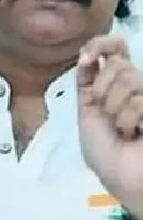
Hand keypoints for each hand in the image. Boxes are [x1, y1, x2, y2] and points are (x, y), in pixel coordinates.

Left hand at [76, 35, 142, 216]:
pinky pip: (139, 99)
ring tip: (121, 129)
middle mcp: (134, 86)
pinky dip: (128, 118)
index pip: (114, 46)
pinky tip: (134, 133)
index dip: (99, 44)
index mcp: (113, 83)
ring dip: (114, 107)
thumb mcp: (87, 111)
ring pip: (129, 77)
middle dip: (102, 89)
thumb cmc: (105, 153)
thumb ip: (87, 82)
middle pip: (117, 63)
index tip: (86, 58)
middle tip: (104, 113)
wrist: (123, 178)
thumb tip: (88, 55)